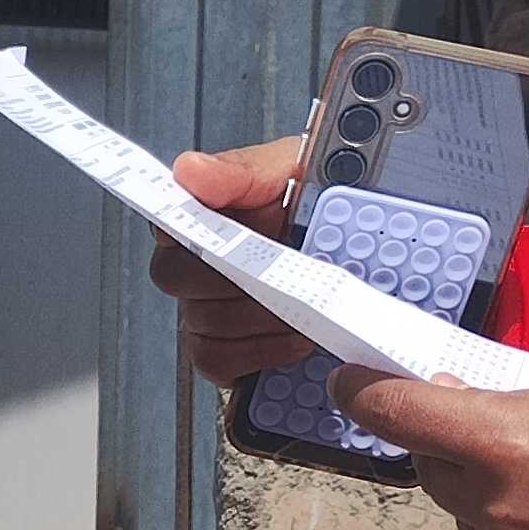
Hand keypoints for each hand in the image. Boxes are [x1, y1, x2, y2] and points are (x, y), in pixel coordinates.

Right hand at [151, 138, 311, 382]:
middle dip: (231, 279)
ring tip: (303, 308)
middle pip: (174, 276)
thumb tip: (190, 170)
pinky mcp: (224, 352)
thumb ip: (242, 172)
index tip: (216, 233)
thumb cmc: (322, 206)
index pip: (166, 219)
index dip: (181, 228)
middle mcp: (197, 263)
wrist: (362, 247)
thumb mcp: (293, 170)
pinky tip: (294, 338)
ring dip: (257, 317)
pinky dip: (258, 351)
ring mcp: (204, 309)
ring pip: (202, 321)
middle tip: (280, 275)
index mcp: (206, 213)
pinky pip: (215, 359)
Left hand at [328, 371, 528, 529]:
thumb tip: (456, 402)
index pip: (403, 414)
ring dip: (487, 500)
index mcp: (502, 443)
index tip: (348, 384)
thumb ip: (514, 407)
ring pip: (470, 521)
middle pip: (433, 472)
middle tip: (476, 433)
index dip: (367, 395)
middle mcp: (491, 506)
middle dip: (444, 451)